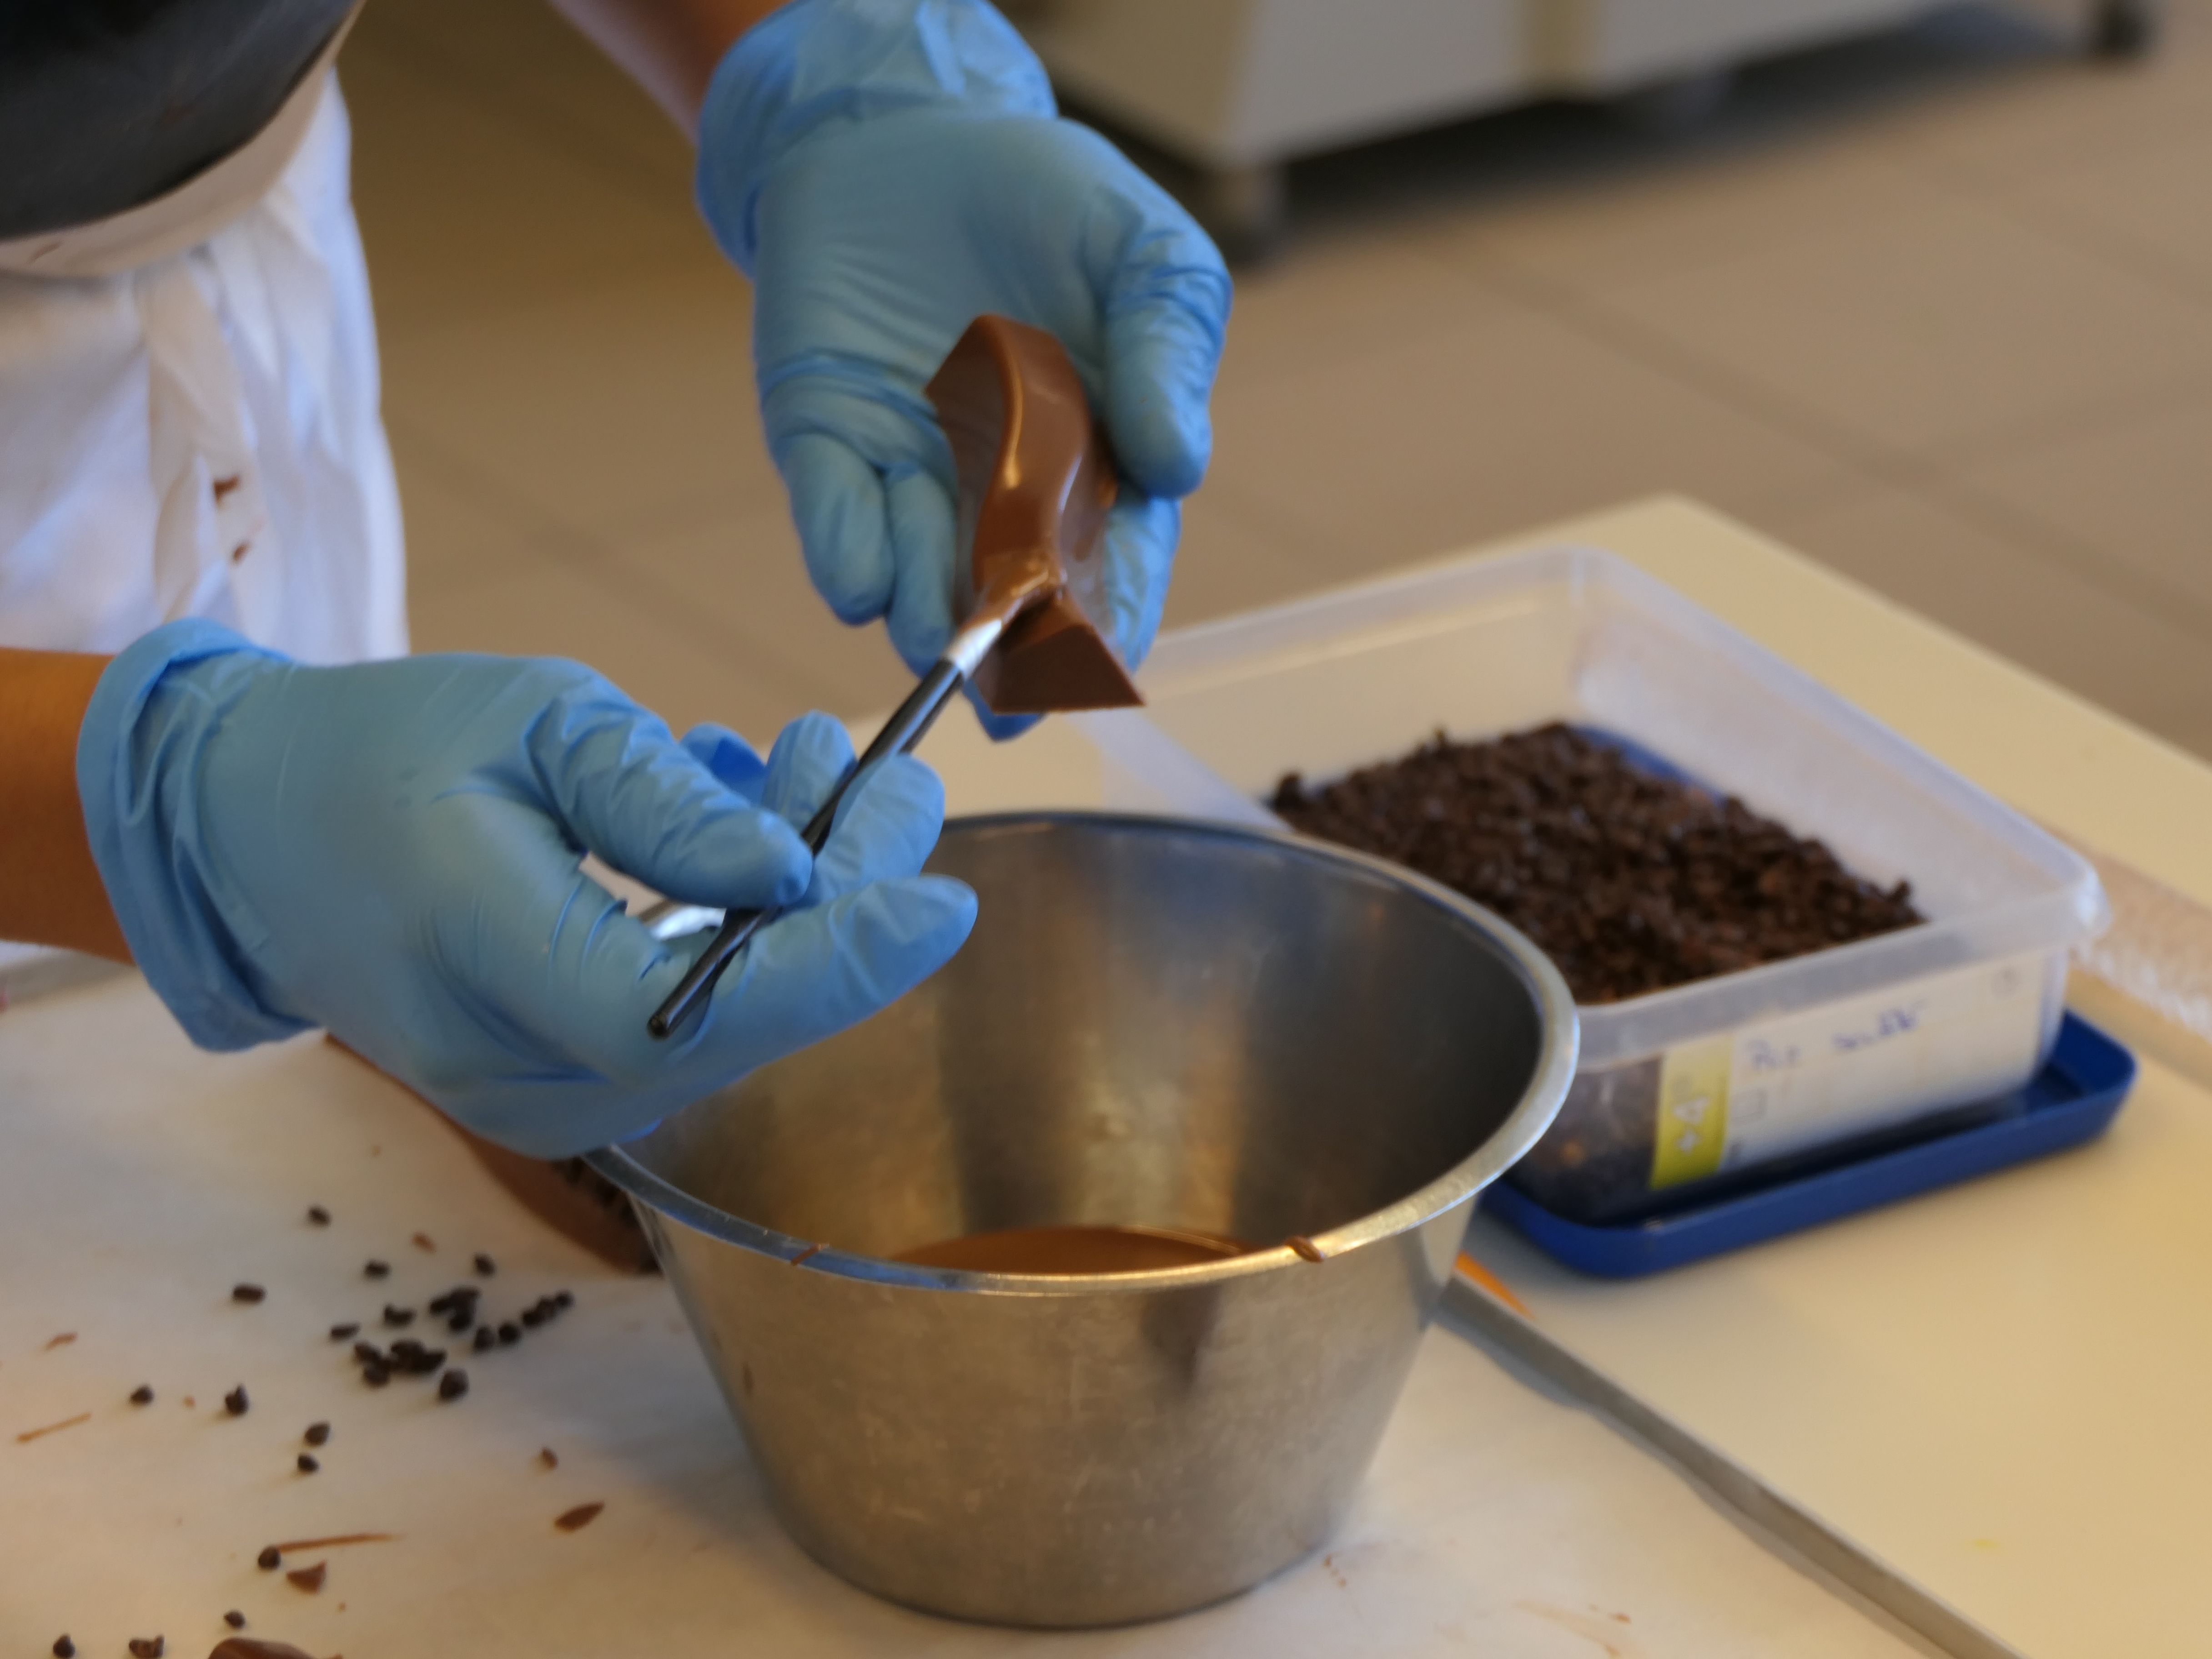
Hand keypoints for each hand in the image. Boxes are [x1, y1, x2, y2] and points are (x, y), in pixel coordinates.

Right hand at [76, 621, 976, 1156]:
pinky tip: (756, 828)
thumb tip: (793, 870)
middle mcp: (509, 1070)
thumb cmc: (376, 754)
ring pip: (727, 1023)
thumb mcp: (528, 720)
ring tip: (829, 771)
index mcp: (478, 960)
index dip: (830, 964)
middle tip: (903, 787)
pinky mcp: (556, 1089)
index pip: (685, 1008)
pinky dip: (745, 929)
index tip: (943, 898)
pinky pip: (689, 1019)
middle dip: (846, 907)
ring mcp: (532, 1101)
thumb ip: (662, 804)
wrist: (250, 834)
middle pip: (734, 1021)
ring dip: (804, 905)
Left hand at [696, 0, 1231, 730]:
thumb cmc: (1048, 201)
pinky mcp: (825, 441)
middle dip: (1012, 651)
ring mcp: (908, 476)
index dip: (1109, 619)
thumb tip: (1184, 465)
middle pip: (1011, 597)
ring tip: (935, 640)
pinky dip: (845, 548)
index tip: (1105, 661)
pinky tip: (860, 580)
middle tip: (1014, 697)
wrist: (905, 132)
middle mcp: (999, 496)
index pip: (1110, 568)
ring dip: (924, 614)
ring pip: (915, 575)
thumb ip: (1165, 349)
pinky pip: (832, 511)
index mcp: (1097, 469)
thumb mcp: (1141, 252)